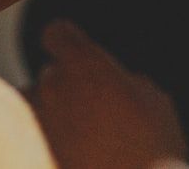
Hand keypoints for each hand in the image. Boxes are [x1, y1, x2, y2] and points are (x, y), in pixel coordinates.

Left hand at [26, 20, 188, 168]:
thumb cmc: (152, 149)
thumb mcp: (155, 102)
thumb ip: (126, 81)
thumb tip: (118, 83)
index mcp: (84, 64)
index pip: (58, 34)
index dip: (67, 42)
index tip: (78, 56)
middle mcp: (53, 86)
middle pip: (50, 74)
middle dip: (67, 87)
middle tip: (93, 113)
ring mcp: (38, 121)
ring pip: (35, 105)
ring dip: (49, 113)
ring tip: (77, 137)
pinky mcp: (33, 150)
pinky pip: (34, 138)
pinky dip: (47, 142)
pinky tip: (72, 154)